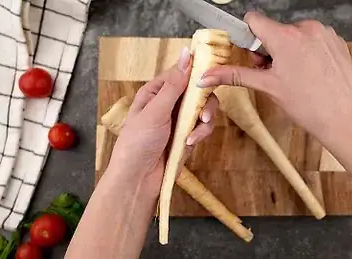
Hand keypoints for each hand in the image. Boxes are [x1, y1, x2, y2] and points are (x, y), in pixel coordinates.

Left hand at [107, 48, 218, 190]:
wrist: (138, 179)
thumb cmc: (138, 142)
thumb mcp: (155, 110)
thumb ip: (174, 84)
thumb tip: (186, 54)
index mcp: (156, 91)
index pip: (182, 73)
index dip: (198, 73)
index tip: (212, 75)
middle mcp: (169, 102)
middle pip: (198, 91)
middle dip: (204, 102)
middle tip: (204, 114)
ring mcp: (179, 120)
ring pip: (204, 109)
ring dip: (204, 121)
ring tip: (194, 135)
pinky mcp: (188, 135)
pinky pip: (203, 127)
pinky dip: (200, 134)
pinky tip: (189, 143)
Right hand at [199, 12, 351, 145]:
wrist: (343, 117)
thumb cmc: (308, 105)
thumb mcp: (267, 87)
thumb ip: (235, 75)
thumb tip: (207, 75)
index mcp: (285, 37)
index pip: (254, 20)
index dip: (248, 35)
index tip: (251, 51)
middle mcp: (305, 28)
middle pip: (275, 30)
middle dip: (269, 48)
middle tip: (273, 73)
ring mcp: (324, 33)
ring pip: (295, 35)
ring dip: (289, 50)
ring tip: (295, 75)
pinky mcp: (336, 40)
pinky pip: (313, 39)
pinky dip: (307, 51)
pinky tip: (311, 73)